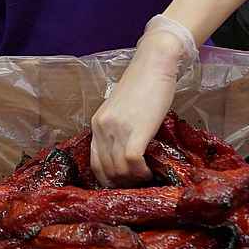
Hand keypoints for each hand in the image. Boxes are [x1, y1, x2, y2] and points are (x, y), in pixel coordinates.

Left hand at [90, 30, 183, 187]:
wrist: (154, 65)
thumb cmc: (143, 85)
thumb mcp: (122, 109)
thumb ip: (118, 128)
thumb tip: (125, 154)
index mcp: (97, 123)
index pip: (94, 162)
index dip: (107, 178)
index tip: (122, 182)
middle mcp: (102, 128)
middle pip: (106, 169)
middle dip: (122, 182)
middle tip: (137, 182)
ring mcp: (117, 129)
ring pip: (118, 169)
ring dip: (132, 179)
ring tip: (144, 176)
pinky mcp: (135, 130)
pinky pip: (132, 162)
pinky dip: (141, 172)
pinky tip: (149, 171)